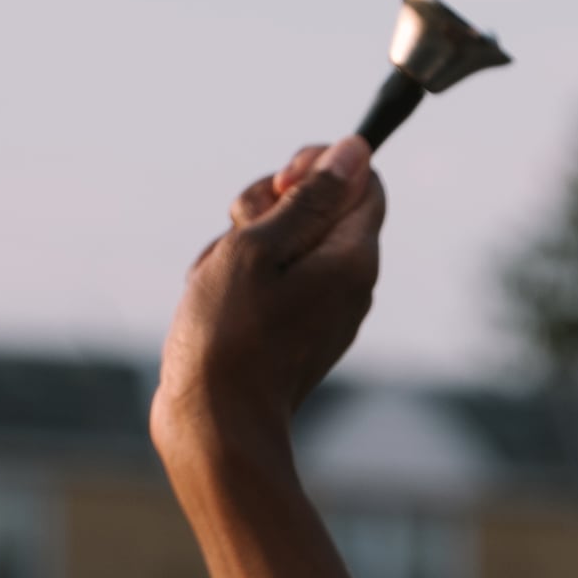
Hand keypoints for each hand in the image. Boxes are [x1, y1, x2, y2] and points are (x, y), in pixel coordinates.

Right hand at [152, 138, 384, 458]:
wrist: (214, 426)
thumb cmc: (229, 336)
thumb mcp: (260, 246)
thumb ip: (309, 196)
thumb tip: (353, 151)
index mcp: (352, 258)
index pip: (363, 180)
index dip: (318, 165)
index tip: (279, 183)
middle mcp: (350, 283)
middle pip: (319, 207)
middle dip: (269, 205)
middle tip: (240, 231)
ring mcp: (323, 309)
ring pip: (283, 242)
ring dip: (244, 244)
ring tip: (219, 278)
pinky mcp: (294, 330)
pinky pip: (269, 280)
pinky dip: (240, 279)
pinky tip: (215, 303)